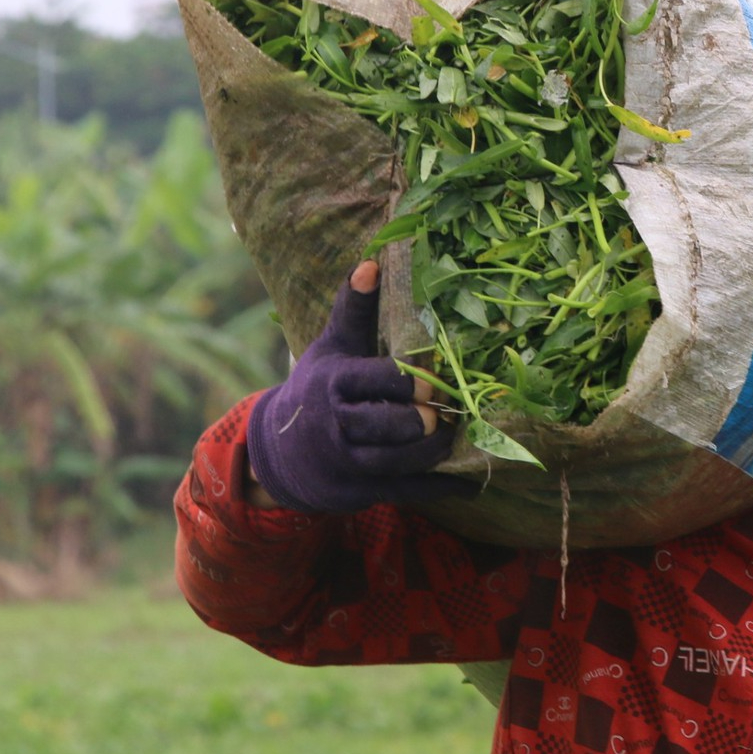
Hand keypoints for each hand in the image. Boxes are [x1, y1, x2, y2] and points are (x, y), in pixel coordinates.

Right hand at [245, 260, 473, 512]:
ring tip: (458, 431)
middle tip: (447, 410)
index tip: (434, 378)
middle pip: (390, 424)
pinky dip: (443, 487)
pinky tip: (472, 483)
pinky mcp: (363, 491)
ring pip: (401, 460)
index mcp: (335, 384)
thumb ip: (355, 310)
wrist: (280, 453)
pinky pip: (408, 492)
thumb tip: (371, 262)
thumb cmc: (317, 389)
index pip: (378, 380)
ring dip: (436, 448)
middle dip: (423, 419)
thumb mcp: (331, 348)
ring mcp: (350, 463)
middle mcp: (338, 425)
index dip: (411, 382)